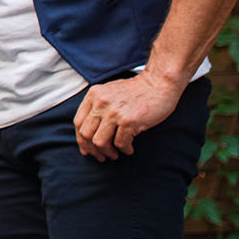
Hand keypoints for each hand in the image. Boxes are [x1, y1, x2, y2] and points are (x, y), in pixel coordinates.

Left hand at [72, 72, 186, 160]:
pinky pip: (120, 143)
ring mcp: (114, 112)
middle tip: (101, 156)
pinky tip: (129, 149)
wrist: (159, 82)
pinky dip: (124, 150)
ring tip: (115, 154)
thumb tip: (88, 131)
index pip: (78, 123)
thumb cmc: (136, 90)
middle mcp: (101, 103)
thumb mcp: (109, 91)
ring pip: (100, 142)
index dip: (81, 140)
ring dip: (107, 152)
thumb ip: (97, 106)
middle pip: (86, 135)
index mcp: (94, 95)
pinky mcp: (129, 121)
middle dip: (92, 150)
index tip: (87, 149)